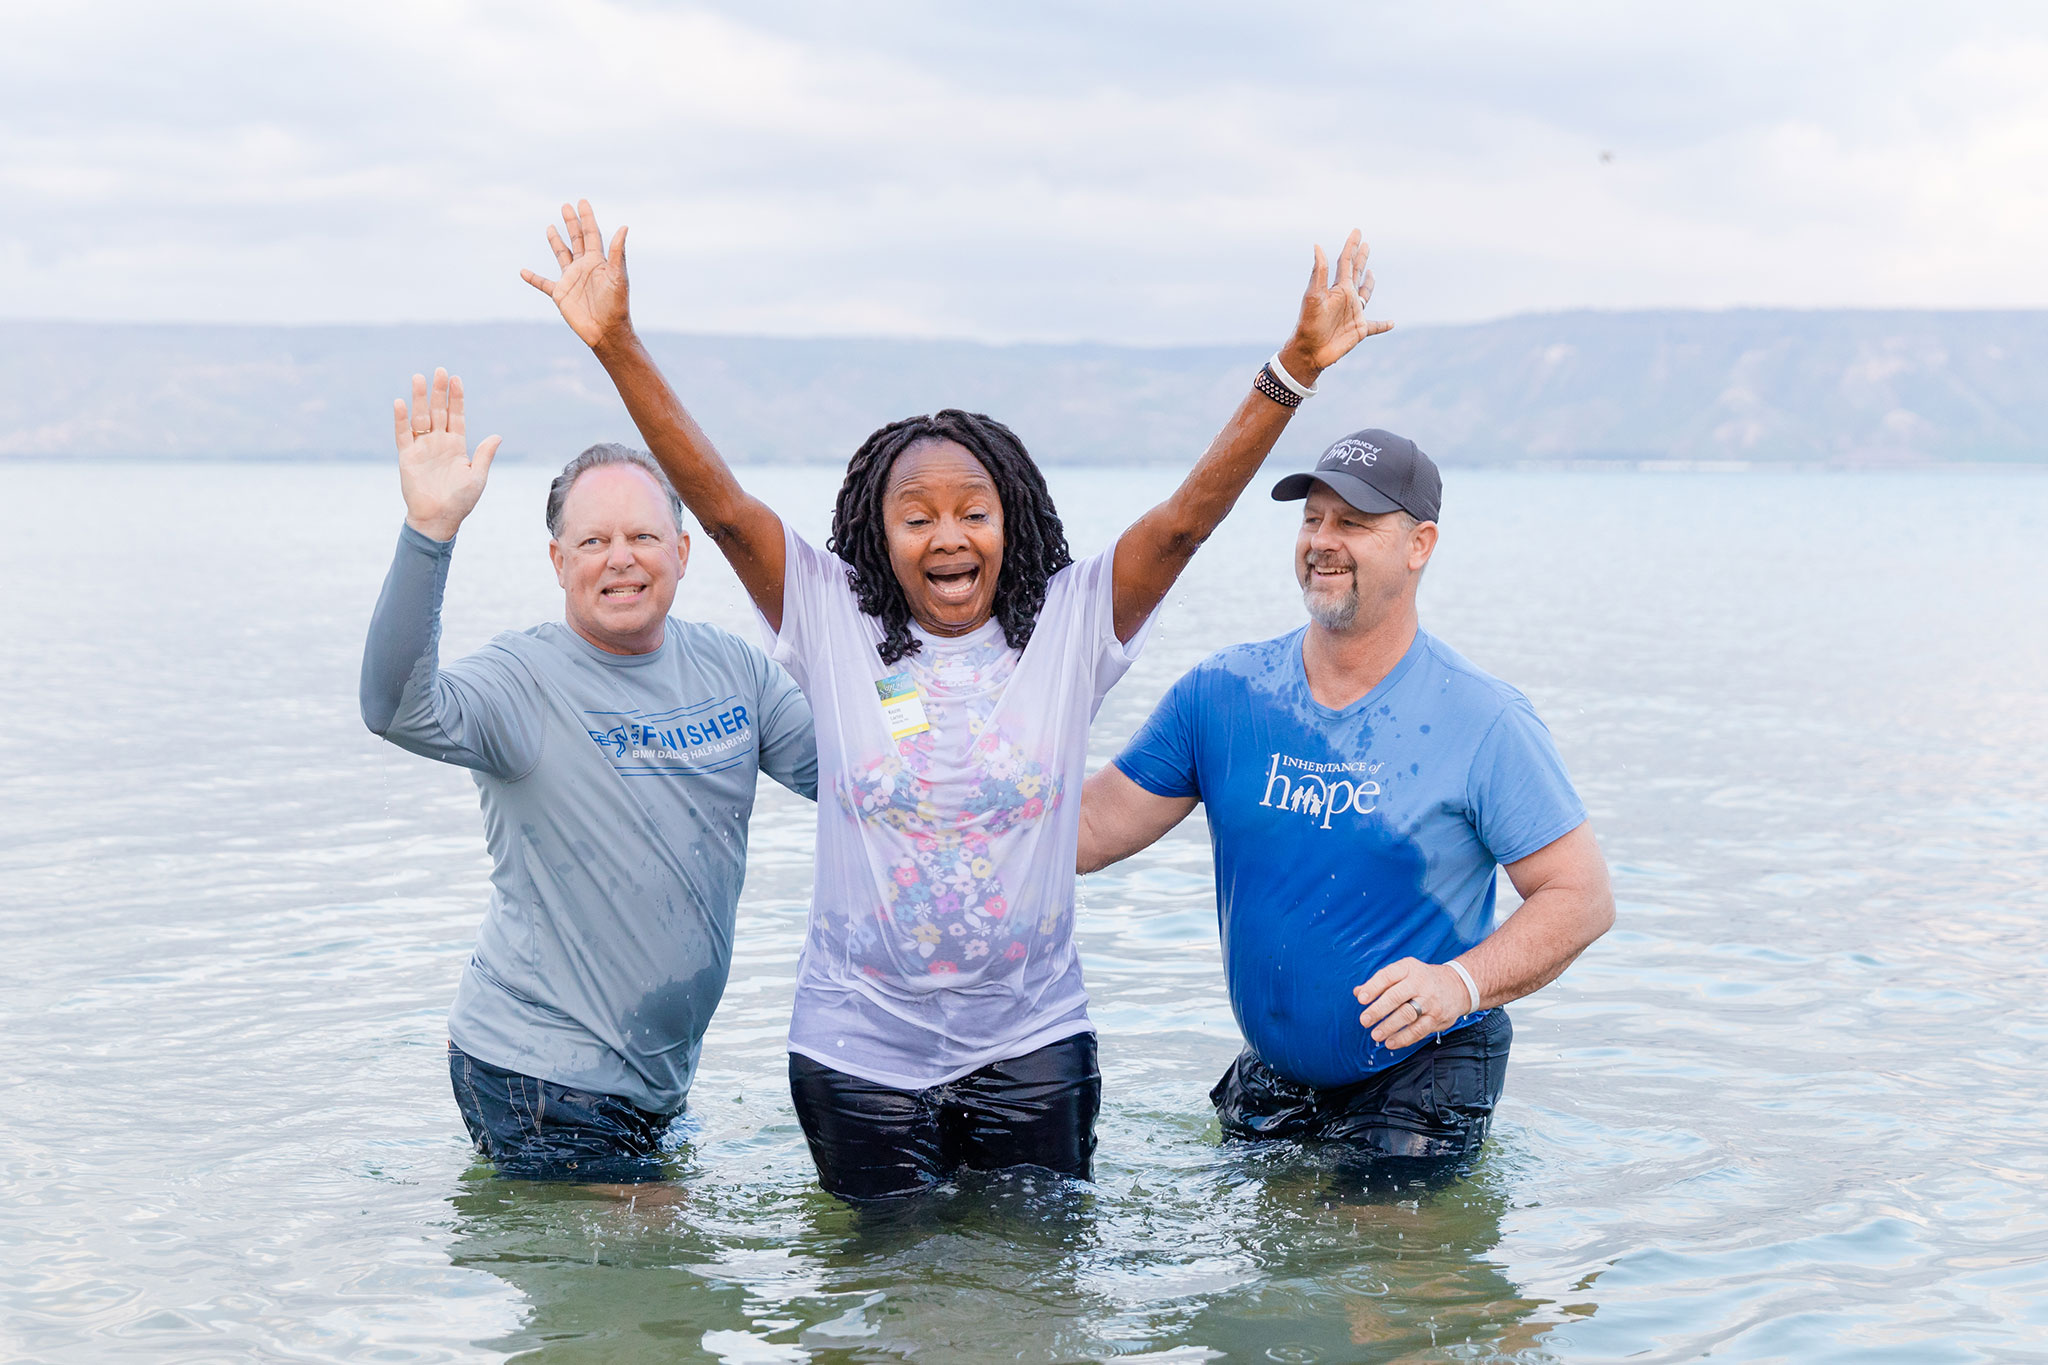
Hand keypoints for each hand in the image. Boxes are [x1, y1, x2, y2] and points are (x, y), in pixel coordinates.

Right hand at [394, 368, 500, 541]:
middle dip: (439, 391)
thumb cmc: (460, 501)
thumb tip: (497, 436)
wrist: (439, 518)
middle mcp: (439, 443)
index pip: (456, 416)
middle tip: (439, 370)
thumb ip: (484, 455)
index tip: (456, 379)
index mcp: (457, 446)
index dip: (456, 398)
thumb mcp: (477, 476)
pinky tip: (400, 403)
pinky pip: (403, 434)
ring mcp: (422, 448)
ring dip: (419, 398)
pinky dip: (401, 419)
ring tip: (418, 378)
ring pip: (420, 417)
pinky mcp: (407, 456)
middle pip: (438, 411)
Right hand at [521, 199, 631, 350]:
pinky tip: (523, 271)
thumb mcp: (618, 276)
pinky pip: (543, 283)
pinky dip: (533, 278)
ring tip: (550, 227)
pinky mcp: (560, 294)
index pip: (592, 234)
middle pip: (577, 239)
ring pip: (561, 255)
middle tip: (566, 206)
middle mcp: (584, 267)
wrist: (606, 331)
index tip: (582, 202)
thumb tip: (624, 227)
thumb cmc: (616, 305)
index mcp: (598, 261)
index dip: (587, 218)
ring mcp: (571, 279)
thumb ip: (618, 252)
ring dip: (556, 241)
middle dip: (572, 223)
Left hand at [1278, 230, 1392, 383]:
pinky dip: (1384, 325)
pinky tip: (1392, 323)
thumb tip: (1317, 245)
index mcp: (1338, 288)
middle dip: (1360, 258)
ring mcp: (1354, 314)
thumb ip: (1319, 272)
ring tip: (1371, 274)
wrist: (1309, 350)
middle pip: (1356, 273)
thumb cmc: (1309, 323)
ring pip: (1365, 295)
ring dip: (1369, 284)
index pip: (1346, 262)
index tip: (1357, 231)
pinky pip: (1376, 326)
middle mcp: (1347, 298)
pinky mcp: (1359, 330)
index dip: (1351, 246)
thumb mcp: (1313, 296)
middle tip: (1366, 244)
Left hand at [1354, 957, 1468, 1050]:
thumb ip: (1381, 982)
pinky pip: (1418, 1030)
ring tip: (1375, 1035)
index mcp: (1409, 968)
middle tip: (1364, 1021)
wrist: (1458, 985)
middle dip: (1378, 1010)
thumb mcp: (1404, 972)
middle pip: (1396, 997)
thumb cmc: (1423, 979)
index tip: (1361, 999)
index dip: (1373, 987)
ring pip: (1407, 1015)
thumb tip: (1358, 992)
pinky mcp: (1438, 1018)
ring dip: (1389, 1027)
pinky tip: (1391, 1042)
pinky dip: (1403, 1038)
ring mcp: (1430, 1001)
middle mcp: (1420, 983)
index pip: (1387, 976)